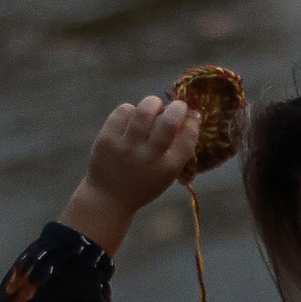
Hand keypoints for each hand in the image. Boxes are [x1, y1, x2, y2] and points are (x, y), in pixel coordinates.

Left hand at [59, 94, 202, 254]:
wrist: (108, 197)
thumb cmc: (144, 182)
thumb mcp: (166, 174)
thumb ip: (178, 148)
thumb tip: (192, 114)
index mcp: (167, 168)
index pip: (188, 137)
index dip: (193, 121)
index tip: (192, 114)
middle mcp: (148, 157)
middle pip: (169, 122)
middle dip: (178, 108)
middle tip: (177, 106)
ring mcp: (126, 148)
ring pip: (145, 111)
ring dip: (154, 103)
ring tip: (154, 107)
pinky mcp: (107, 139)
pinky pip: (124, 111)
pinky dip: (132, 109)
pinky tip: (133, 117)